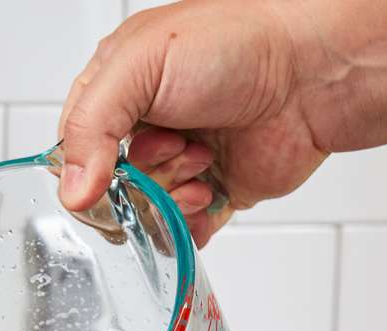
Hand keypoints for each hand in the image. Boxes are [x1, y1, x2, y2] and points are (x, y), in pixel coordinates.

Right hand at [58, 0, 328, 245]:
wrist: (314, 72)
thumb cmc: (236, 44)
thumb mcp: (140, 66)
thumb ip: (92, 126)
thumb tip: (72, 192)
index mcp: (118, 86)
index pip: (74, 145)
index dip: (86, 166)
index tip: (108, 169)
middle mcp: (147, 124)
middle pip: (108, 187)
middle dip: (137, 178)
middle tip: (173, 147)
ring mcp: (181, 160)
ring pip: (144, 211)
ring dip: (169, 196)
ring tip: (201, 160)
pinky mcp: (214, 191)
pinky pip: (181, 230)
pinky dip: (188, 225)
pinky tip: (208, 194)